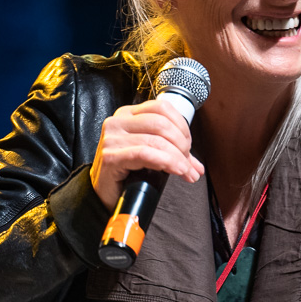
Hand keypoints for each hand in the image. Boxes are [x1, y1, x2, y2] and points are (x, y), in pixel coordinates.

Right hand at [90, 99, 204, 211]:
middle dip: (181, 143)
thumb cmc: (125, 173)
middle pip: (161, 123)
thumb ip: (173, 155)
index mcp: (128, 115)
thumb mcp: (150, 156)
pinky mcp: (110, 156)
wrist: (103, 194)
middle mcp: (118, 122)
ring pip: (156, 140)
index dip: (181, 125)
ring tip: (184, 170)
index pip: (162, 107)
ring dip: (177, 157)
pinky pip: (144, 154)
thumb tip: (197, 167)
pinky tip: (175, 170)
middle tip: (187, 161)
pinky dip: (165, 162)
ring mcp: (112, 138)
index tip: (188, 145)